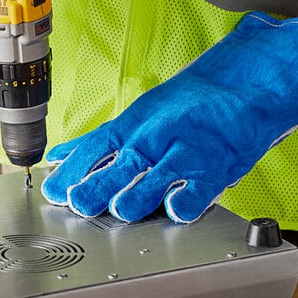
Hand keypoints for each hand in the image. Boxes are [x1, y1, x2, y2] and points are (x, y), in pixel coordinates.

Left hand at [41, 12, 297, 222]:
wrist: (244, 84)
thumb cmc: (191, 100)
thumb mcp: (142, 112)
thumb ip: (106, 139)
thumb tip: (66, 153)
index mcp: (137, 122)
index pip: (96, 145)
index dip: (72, 167)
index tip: (52, 186)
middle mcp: (157, 137)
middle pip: (117, 166)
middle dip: (93, 187)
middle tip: (76, 203)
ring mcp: (185, 152)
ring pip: (151, 181)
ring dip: (132, 199)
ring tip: (119, 210)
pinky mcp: (214, 168)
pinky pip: (194, 194)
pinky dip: (181, 206)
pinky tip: (172, 212)